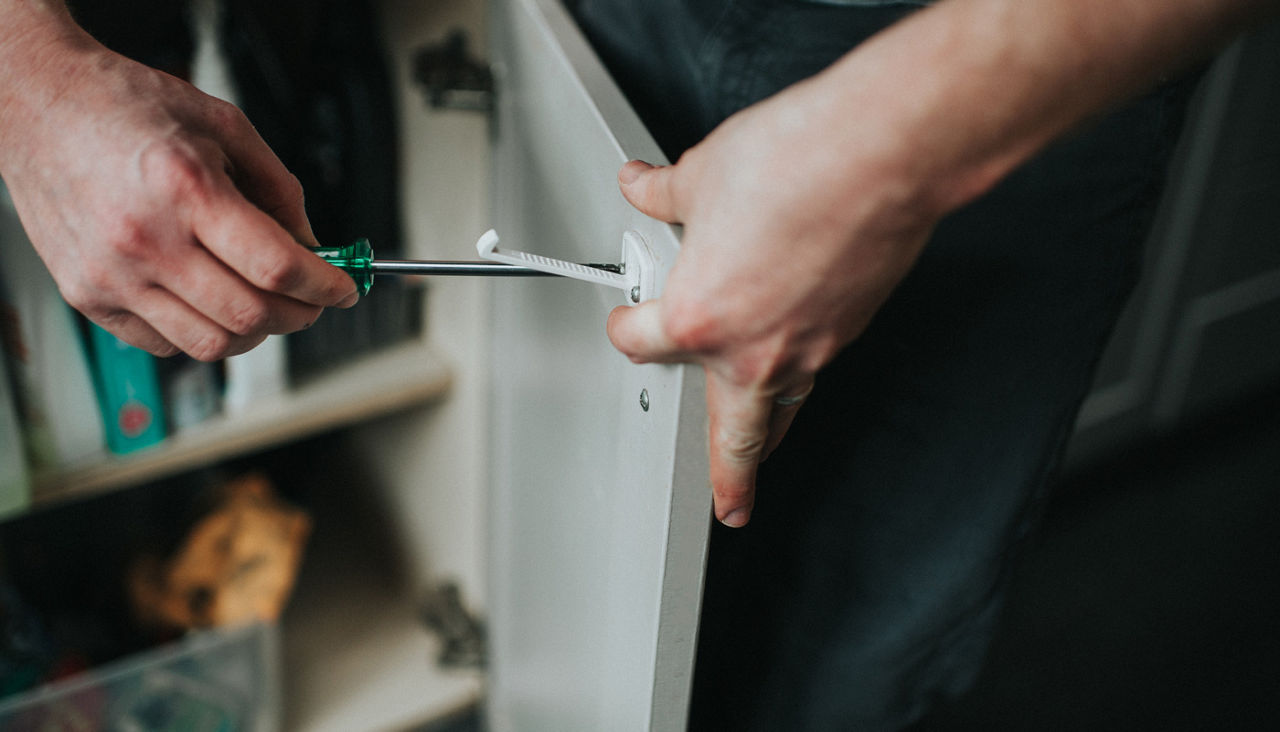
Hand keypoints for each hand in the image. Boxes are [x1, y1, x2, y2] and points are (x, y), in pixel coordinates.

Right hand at [0, 31, 356, 360]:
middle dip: (300, 315)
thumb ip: (279, 189)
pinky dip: (204, 332)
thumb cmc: (126, 107)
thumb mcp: (224, 124)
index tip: (343, 289)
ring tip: (265, 304)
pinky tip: (210, 300)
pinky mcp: (87, 296)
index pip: (278, 266)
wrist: (38, 106)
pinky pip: (167, 344)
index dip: (325, 286)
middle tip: (313, 301)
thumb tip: (313, 246)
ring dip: (256, 332)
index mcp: (185, 189)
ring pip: (212, 344)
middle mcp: (145, 239)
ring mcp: (112, 275)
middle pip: (251, 315)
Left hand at [606, 77, 937, 527]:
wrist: (877, 156)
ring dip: (771, 434)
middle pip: (731, 436)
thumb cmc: (794, 166)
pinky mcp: (852, 327)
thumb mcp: (703, 175)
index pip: (641, 342)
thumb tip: (645, 187)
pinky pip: (820, 366)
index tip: (624, 321)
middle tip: (729, 506)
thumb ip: (666, 193)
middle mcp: (753, 350)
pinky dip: (807, 370)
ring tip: (767, 449)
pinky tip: (805, 348)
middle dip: (729, 479)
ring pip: (784, 409)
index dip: (623, 327)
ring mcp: (810, 346)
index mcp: (698, 318)